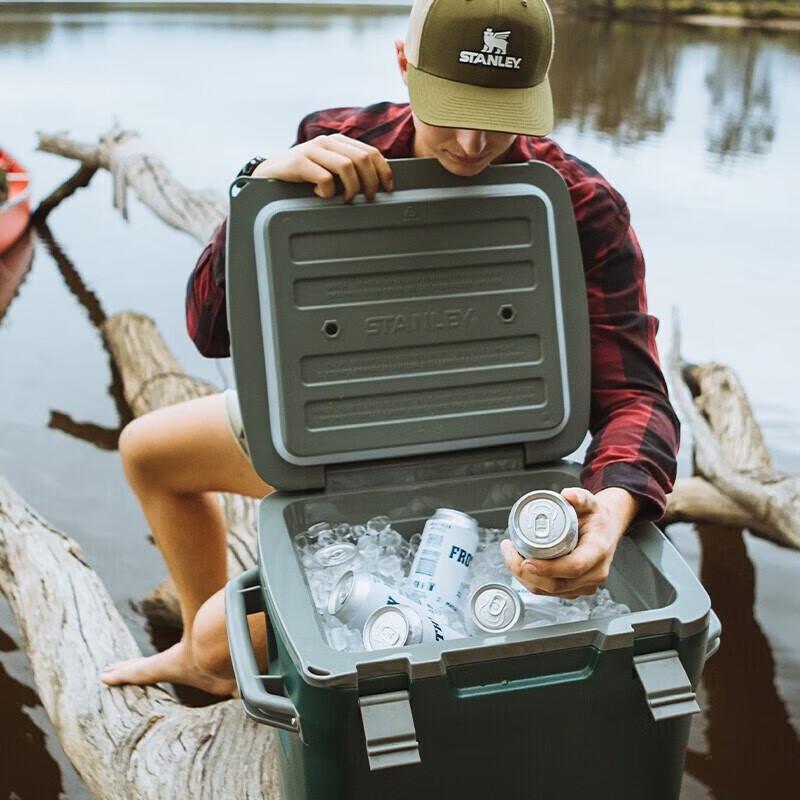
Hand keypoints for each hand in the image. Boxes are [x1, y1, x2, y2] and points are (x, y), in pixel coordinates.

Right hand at [253, 133, 393, 202]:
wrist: (269, 174)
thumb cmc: (304, 176)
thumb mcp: (329, 168)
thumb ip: (349, 169)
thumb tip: (377, 184)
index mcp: (338, 141)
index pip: (371, 152)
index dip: (384, 171)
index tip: (388, 189)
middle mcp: (327, 141)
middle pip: (362, 159)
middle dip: (370, 182)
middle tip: (367, 199)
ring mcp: (311, 149)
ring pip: (347, 167)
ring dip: (351, 188)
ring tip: (345, 199)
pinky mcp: (298, 162)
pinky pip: (325, 179)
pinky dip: (327, 192)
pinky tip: (320, 195)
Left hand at [500, 487, 637, 598]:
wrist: (608, 528)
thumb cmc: (598, 517)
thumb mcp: (591, 502)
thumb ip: (580, 497)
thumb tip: (567, 495)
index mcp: (598, 551)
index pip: (573, 567)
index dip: (547, 568)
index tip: (526, 562)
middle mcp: (595, 573)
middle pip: (556, 585)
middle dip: (526, 574)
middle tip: (510, 552)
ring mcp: (586, 584)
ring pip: (550, 591)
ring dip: (525, 578)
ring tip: (511, 556)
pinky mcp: (576, 589)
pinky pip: (551, 592)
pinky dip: (532, 581)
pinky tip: (521, 566)